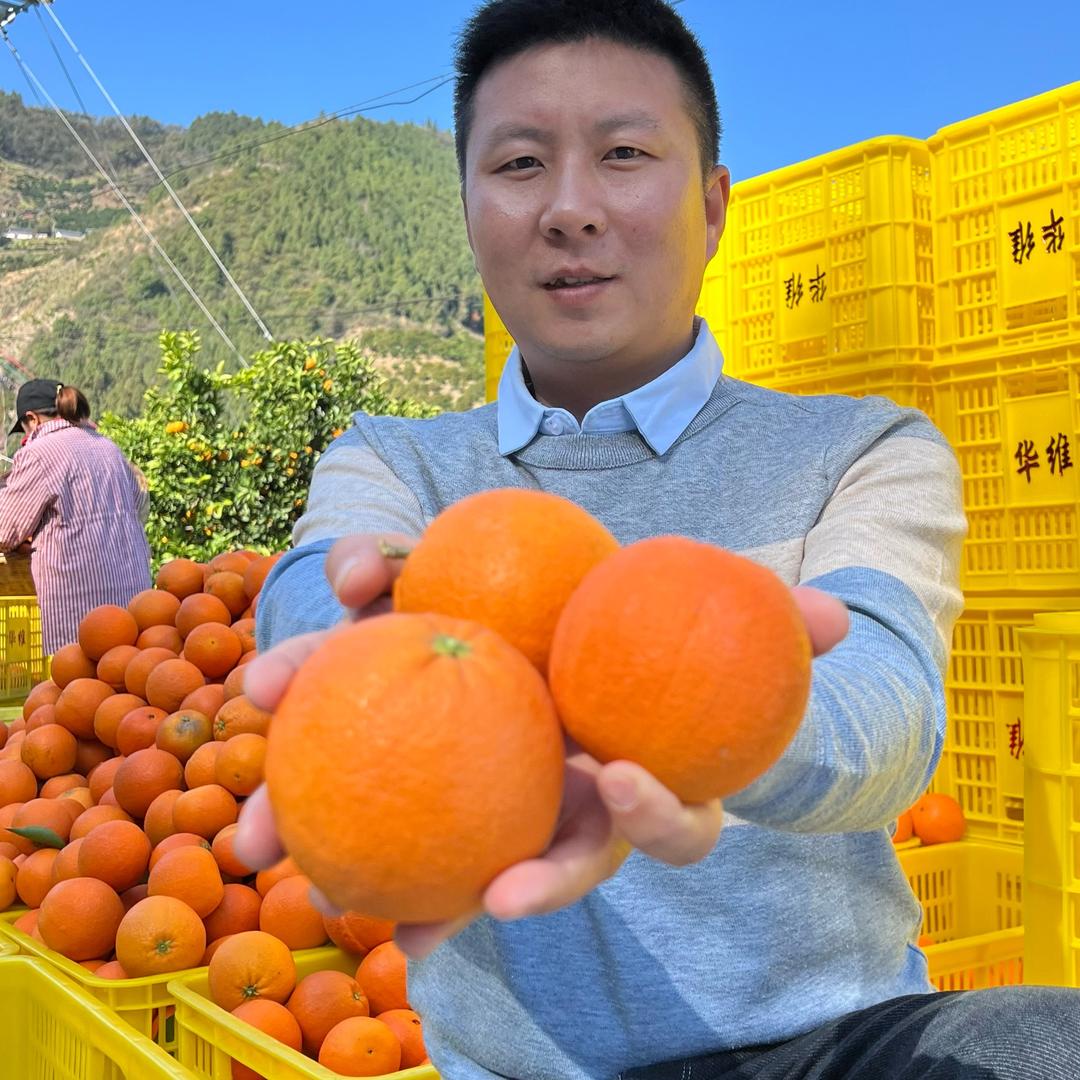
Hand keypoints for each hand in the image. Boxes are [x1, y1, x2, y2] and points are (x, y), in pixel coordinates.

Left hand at [235, 539, 849, 958]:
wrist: (585, 598)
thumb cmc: (660, 623)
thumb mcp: (717, 611)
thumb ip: (774, 620)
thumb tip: (840, 618)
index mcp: (627, 776)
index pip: (649, 827)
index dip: (639, 821)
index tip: (607, 781)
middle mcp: (551, 794)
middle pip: (520, 858)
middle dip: (483, 892)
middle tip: (428, 917)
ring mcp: (481, 768)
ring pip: (418, 820)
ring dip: (341, 839)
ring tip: (264, 848)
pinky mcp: (419, 721)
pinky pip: (364, 725)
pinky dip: (313, 708)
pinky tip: (258, 696)